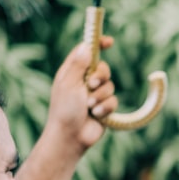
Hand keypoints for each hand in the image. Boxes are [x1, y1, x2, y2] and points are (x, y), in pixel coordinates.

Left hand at [46, 37, 118, 152]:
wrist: (70, 137)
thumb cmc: (64, 110)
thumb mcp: (69, 83)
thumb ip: (78, 64)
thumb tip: (87, 46)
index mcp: (72, 72)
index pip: (86, 52)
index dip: (98, 44)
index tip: (110, 42)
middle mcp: (84, 82)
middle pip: (103, 68)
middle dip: (101, 77)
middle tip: (91, 85)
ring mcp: (94, 95)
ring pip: (110, 86)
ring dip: (101, 97)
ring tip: (89, 107)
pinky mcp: (104, 108)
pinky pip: (113, 101)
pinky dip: (106, 108)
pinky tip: (96, 115)